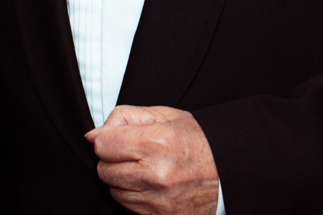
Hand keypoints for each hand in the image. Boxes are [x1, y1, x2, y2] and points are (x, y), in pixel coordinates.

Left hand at [85, 105, 218, 214]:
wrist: (228, 173)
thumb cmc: (198, 142)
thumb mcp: (164, 116)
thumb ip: (125, 118)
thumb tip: (94, 134)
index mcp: (157, 142)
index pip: (103, 145)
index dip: (108, 139)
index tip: (119, 139)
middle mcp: (156, 174)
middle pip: (104, 170)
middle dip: (114, 160)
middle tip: (135, 154)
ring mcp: (159, 200)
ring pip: (114, 191)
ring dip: (123, 180)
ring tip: (146, 169)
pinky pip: (129, 208)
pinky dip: (135, 196)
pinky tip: (152, 185)